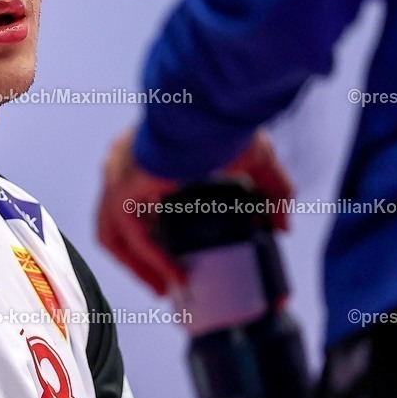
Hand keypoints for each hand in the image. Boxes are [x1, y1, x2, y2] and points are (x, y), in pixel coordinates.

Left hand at [96, 129, 293, 295]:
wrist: (210, 109)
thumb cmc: (225, 122)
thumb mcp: (254, 159)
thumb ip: (269, 192)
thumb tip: (283, 225)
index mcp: (141, 152)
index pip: (130, 200)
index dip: (145, 232)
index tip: (169, 258)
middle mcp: (121, 164)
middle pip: (113, 221)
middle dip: (136, 257)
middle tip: (162, 284)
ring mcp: (118, 176)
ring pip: (113, 233)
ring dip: (137, 265)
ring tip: (163, 288)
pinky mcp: (123, 189)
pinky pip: (132, 236)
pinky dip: (152, 260)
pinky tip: (175, 277)